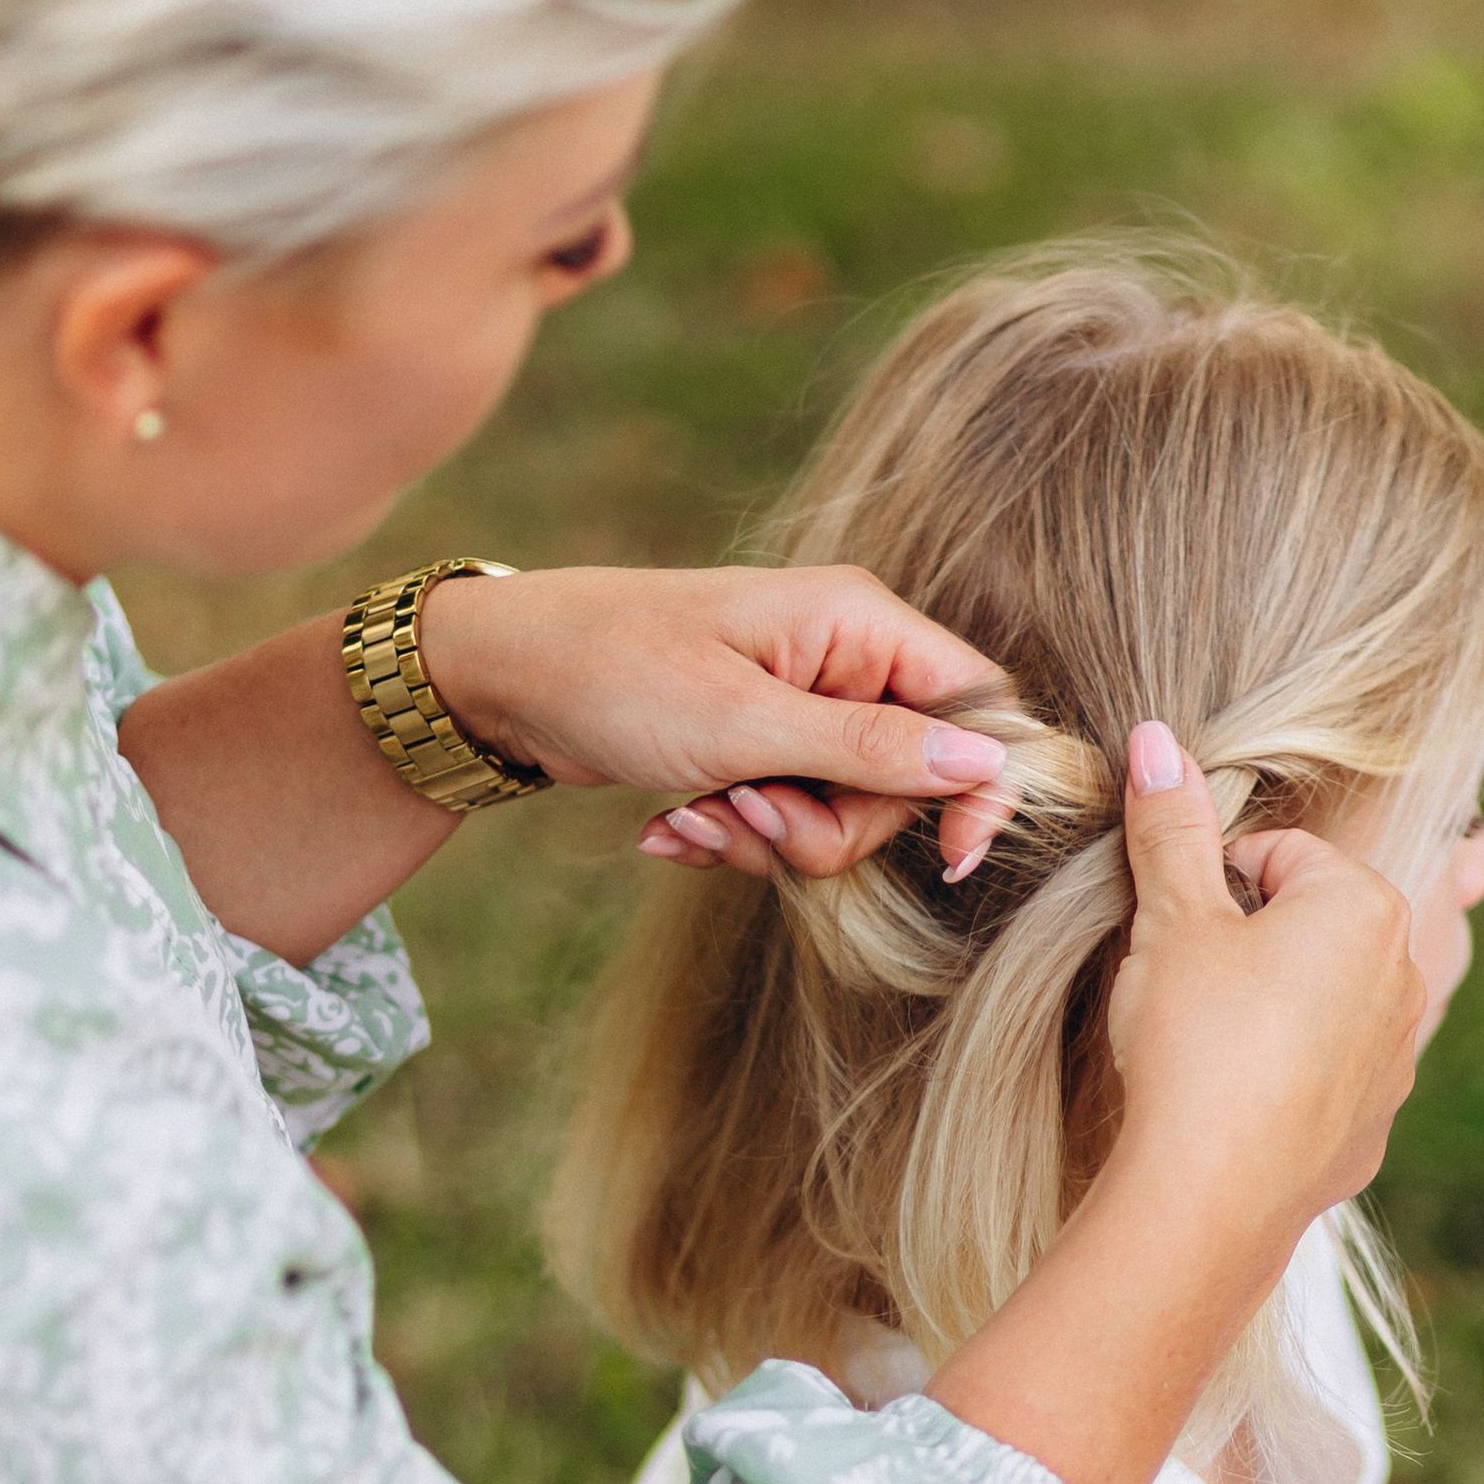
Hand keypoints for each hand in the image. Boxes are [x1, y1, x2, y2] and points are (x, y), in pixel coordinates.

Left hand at [417, 561, 1012, 876]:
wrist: (499, 678)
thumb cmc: (614, 673)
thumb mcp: (744, 723)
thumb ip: (870, 748)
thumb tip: (983, 764)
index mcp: (858, 622)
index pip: (977, 704)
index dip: (981, 786)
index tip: (953, 861)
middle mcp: (842, 657)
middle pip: (904, 784)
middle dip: (826, 826)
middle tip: (746, 809)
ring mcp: (800, 704)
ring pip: (841, 816)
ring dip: (768, 838)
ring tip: (692, 816)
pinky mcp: (758, 746)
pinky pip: (786, 817)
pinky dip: (733, 834)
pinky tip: (669, 826)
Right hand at [1105, 725, 1424, 1239]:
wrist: (1210, 1192)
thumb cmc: (1194, 1039)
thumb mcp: (1171, 920)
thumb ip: (1171, 827)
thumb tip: (1157, 741)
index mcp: (1364, 907)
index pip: (1283, 853)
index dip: (1214, 878)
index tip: (1175, 919)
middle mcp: (1403, 978)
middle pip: (1316, 923)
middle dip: (1255, 936)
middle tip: (1188, 977)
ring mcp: (1396, 1059)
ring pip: (1329, 1001)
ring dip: (1277, 1004)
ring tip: (1209, 1039)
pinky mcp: (1372, 1128)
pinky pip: (1330, 1078)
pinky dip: (1289, 1076)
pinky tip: (1235, 1098)